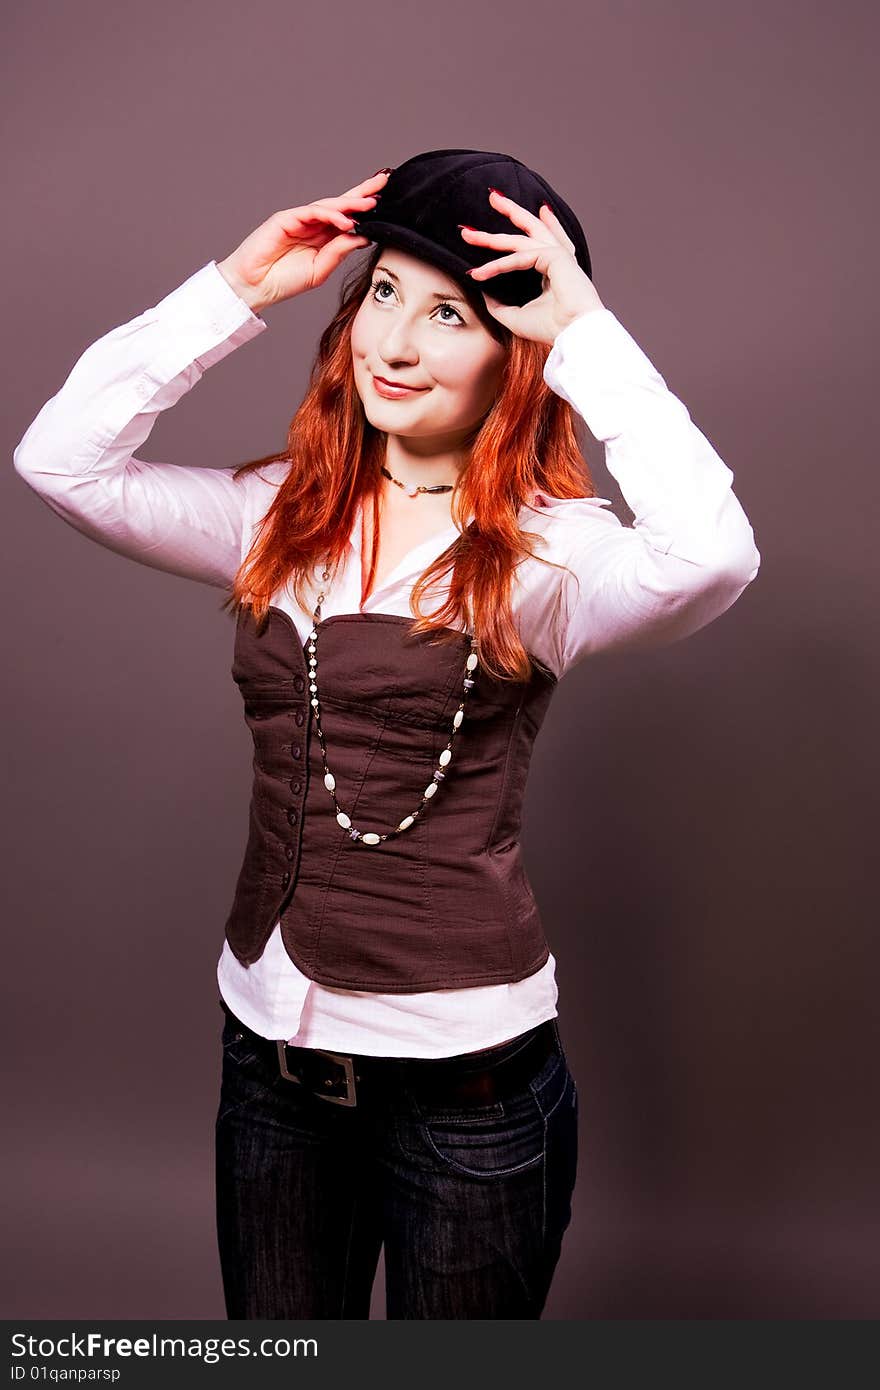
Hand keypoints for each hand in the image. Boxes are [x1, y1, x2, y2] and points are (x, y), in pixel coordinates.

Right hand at [216, 169, 389, 312]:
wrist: (255, 287)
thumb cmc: (283, 281)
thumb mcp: (320, 270)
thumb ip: (339, 252)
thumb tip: (362, 237)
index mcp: (321, 238)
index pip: (347, 219)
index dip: (364, 209)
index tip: (385, 201)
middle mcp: (312, 225)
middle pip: (340, 205)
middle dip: (362, 194)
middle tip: (383, 183)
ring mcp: (298, 220)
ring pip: (329, 206)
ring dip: (350, 204)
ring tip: (370, 202)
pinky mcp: (285, 218)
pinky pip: (312, 212)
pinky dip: (330, 215)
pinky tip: (345, 221)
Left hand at [460, 189, 604, 345]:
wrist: (573, 335)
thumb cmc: (551, 328)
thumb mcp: (515, 316)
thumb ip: (498, 304)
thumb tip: (481, 290)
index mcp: (552, 269)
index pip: (531, 245)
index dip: (506, 243)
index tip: (481, 239)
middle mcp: (556, 258)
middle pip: (530, 228)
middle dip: (510, 211)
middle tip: (491, 196)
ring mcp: (557, 255)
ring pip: (521, 237)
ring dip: (493, 235)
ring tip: (468, 232)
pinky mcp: (555, 257)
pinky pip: (520, 257)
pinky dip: (498, 265)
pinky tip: (479, 273)